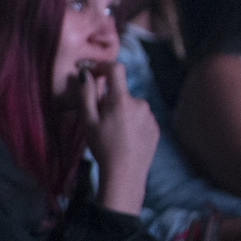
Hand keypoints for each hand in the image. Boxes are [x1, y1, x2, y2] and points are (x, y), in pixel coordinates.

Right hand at [80, 63, 158, 215]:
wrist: (125, 173)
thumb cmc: (103, 147)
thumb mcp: (87, 120)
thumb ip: (86, 93)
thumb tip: (85, 73)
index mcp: (122, 99)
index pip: (115, 69)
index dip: (102, 66)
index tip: (92, 73)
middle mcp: (140, 103)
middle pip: (121, 92)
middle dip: (109, 100)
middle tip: (99, 120)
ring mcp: (150, 116)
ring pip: (130, 106)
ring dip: (120, 112)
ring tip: (112, 133)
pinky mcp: (155, 128)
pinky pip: (140, 118)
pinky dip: (131, 123)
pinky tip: (124, 139)